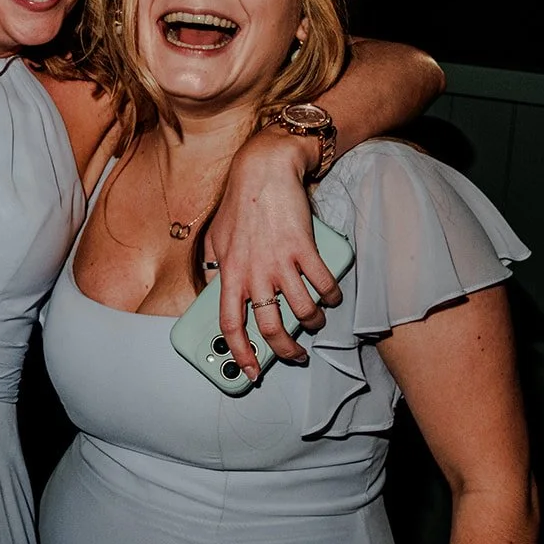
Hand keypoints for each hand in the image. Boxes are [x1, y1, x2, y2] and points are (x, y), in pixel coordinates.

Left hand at [207, 125, 343, 377]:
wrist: (264, 172)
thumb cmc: (239, 205)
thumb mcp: (214, 239)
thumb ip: (213, 269)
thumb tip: (212, 292)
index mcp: (229, 273)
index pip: (229, 325)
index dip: (240, 354)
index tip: (250, 372)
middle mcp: (254, 273)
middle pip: (270, 327)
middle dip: (286, 349)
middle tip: (295, 354)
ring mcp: (280, 262)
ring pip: (302, 311)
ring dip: (313, 322)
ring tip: (315, 320)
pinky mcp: (305, 248)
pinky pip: (324, 284)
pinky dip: (331, 296)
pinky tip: (331, 295)